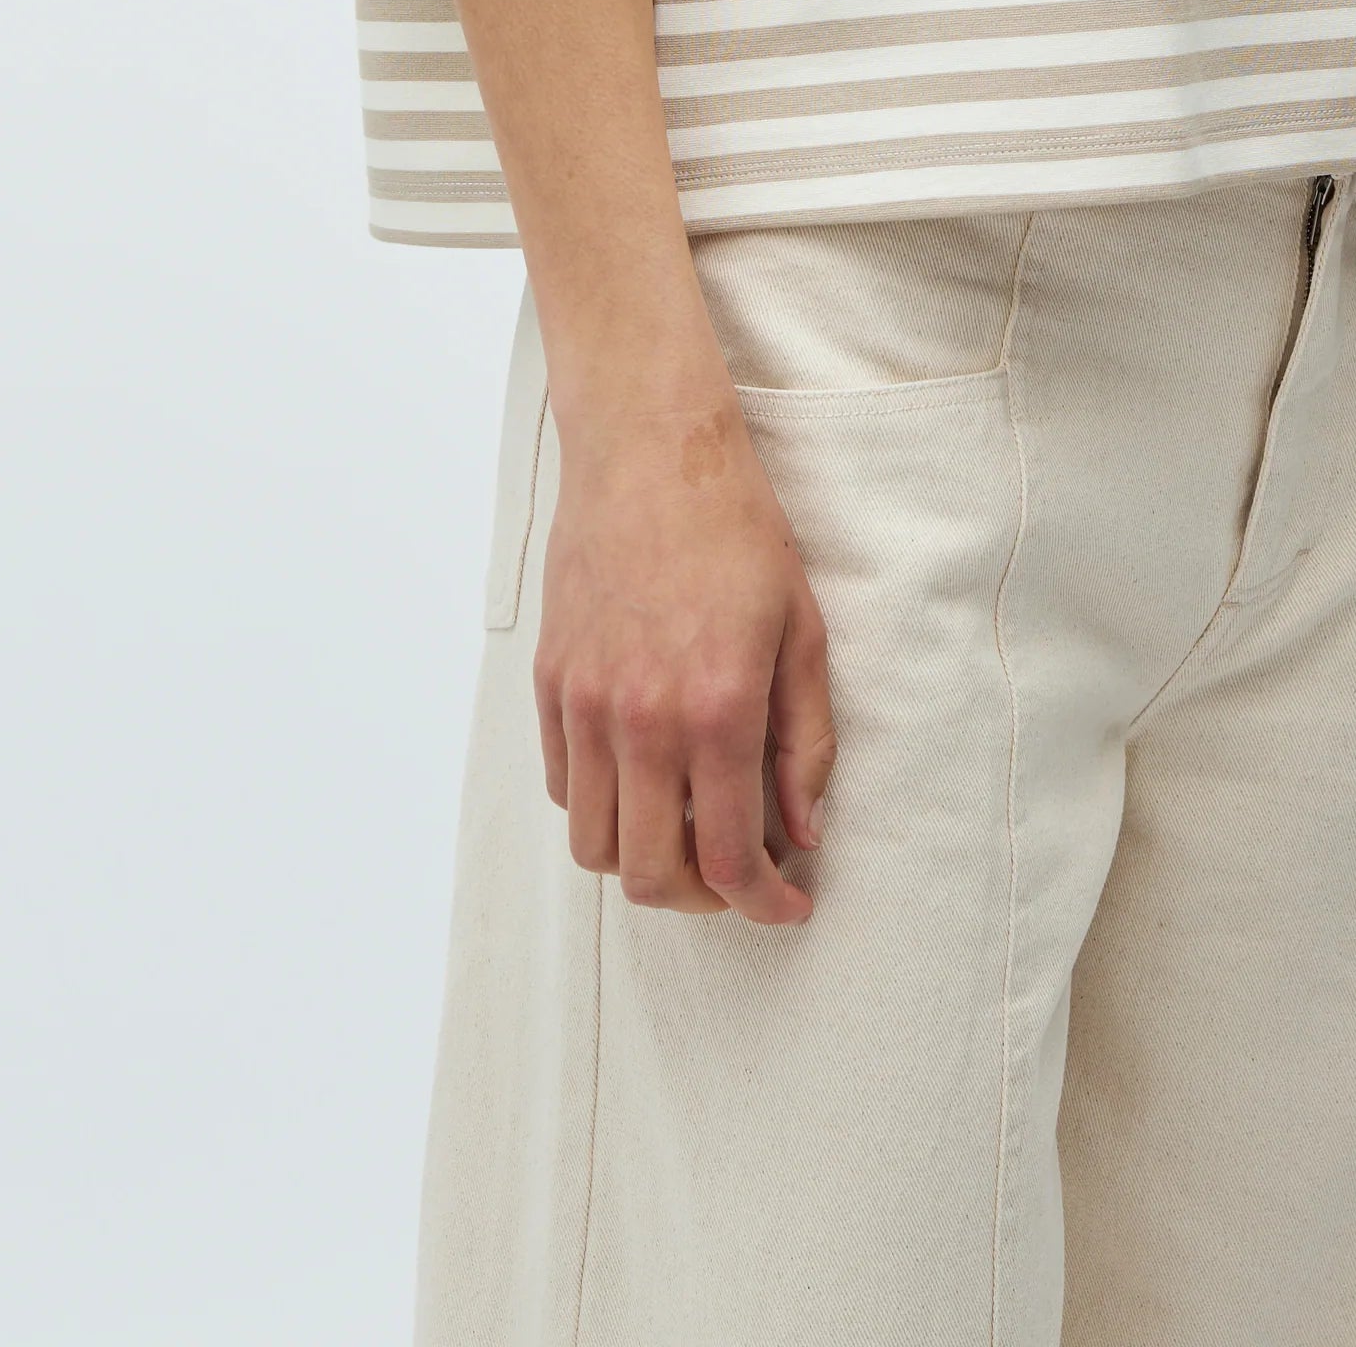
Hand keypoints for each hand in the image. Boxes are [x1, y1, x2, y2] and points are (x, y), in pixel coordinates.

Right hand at [532, 389, 834, 922]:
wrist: (649, 451)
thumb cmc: (737, 530)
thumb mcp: (802, 631)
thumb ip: (806, 740)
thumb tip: (804, 829)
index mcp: (716, 709)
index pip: (731, 857)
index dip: (765, 902)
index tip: (789, 904)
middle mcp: (640, 720)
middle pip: (652, 875)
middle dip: (704, 899)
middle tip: (739, 876)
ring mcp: (583, 705)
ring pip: (597, 845)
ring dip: (646, 861)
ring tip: (690, 832)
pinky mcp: (549, 684)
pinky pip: (563, 787)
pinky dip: (603, 808)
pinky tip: (645, 779)